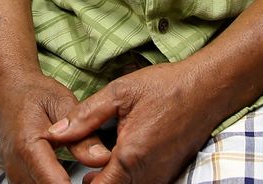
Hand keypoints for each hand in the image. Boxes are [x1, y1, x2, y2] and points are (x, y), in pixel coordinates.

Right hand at [0, 71, 112, 183]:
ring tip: (86, 177)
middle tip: (96, 177)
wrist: (6, 90)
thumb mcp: (63, 104)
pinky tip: (67, 178)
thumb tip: (102, 158)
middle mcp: (17, 165)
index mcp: (28, 146)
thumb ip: (82, 134)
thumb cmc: (33, 93)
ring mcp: (14, 174)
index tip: (97, 183)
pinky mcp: (16, 178)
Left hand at [43, 60, 225, 183]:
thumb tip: (55, 134)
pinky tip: (120, 163)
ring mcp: (162, 176)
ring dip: (112, 181)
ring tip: (99, 166)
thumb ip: (84, 116)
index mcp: (130, 155)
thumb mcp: (119, 92)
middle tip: (83, 170)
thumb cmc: (165, 87)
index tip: (72, 175)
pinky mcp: (170, 174)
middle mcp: (148, 173)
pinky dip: (128, 178)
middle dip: (96, 183)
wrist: (207, 89)